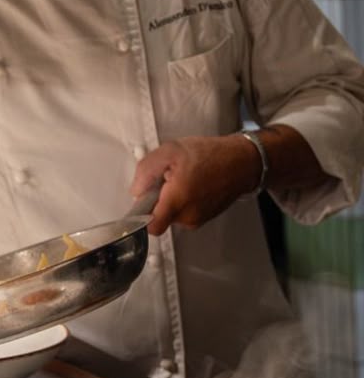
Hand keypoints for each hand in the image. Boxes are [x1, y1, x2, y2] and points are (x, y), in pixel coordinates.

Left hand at [130, 134, 260, 236]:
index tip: (144, 199)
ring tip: (183, 178)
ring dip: (172, 198)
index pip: (151, 226)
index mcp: (177, 201)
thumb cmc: (210, 155)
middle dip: (159, 199)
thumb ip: (146, 170)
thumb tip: (136, 190)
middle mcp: (188, 216)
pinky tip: (192, 183)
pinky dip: (184, 200)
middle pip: (160, 217)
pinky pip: (186, 212)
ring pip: (173, 214)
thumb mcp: (170, 151)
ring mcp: (198, 219)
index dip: (142, 215)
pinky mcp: (205, 217)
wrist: (242, 161)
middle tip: (167, 178)